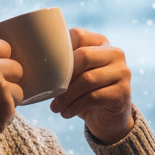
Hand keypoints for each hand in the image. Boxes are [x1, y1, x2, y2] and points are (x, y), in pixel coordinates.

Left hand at [49, 27, 134, 144]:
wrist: (109, 119)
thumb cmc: (86, 93)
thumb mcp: (76, 74)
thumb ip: (63, 63)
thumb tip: (32, 61)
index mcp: (101, 42)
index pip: (78, 35)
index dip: (59, 51)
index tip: (45, 69)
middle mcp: (115, 53)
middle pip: (84, 56)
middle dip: (62, 76)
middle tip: (49, 92)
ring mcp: (122, 72)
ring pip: (88, 79)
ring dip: (66, 96)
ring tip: (55, 107)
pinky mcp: (123, 92)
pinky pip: (94, 97)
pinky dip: (75, 106)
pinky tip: (66, 113)